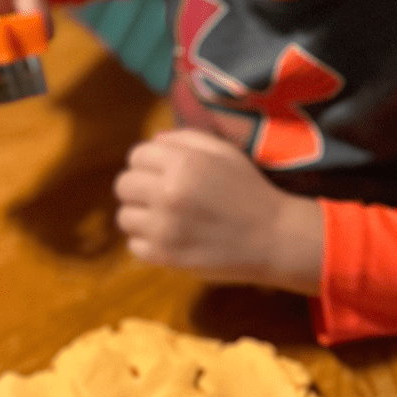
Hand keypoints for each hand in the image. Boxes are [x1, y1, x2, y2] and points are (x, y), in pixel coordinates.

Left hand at [113, 128, 304, 286]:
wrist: (273, 238)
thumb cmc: (249, 191)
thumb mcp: (224, 152)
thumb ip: (186, 139)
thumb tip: (152, 142)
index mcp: (182, 162)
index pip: (136, 156)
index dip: (148, 163)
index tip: (163, 173)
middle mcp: (168, 193)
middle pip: (123, 185)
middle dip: (139, 188)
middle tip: (160, 197)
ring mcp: (164, 227)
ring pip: (124, 217)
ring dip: (141, 217)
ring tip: (166, 219)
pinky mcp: (165, 256)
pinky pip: (135, 246)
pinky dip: (149, 243)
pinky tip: (172, 239)